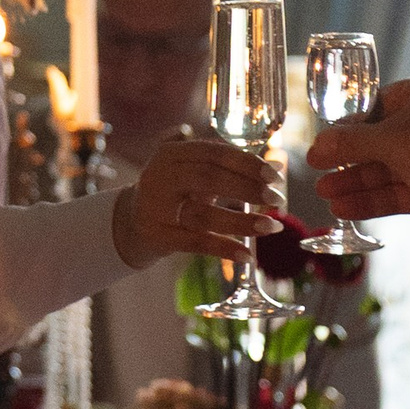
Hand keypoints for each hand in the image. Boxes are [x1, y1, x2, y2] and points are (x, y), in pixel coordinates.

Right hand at [114, 131, 280, 265]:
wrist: (132, 222)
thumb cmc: (174, 190)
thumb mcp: (188, 167)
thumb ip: (225, 162)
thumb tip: (275, 166)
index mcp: (171, 153)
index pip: (214, 153)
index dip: (247, 162)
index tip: (275, 174)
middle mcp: (160, 177)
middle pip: (209, 179)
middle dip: (248, 188)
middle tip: (277, 198)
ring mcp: (157, 208)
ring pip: (204, 215)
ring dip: (242, 222)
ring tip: (272, 227)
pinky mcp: (160, 236)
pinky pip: (196, 243)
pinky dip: (223, 249)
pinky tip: (247, 255)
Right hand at [307, 75, 409, 225]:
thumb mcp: (388, 139)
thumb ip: (350, 143)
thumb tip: (318, 146)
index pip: (382, 104)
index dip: (352, 123)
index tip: (327, 139)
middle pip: (383, 142)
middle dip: (350, 160)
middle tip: (318, 171)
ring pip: (390, 171)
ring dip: (357, 183)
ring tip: (325, 195)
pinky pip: (401, 193)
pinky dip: (375, 201)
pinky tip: (345, 209)